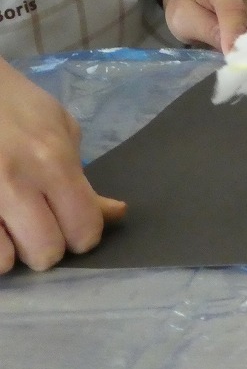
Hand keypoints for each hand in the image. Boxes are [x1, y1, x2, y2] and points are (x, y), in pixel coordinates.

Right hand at [0, 60, 125, 271]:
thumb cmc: (16, 106)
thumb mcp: (61, 129)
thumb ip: (83, 176)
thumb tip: (114, 213)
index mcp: (52, 161)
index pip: (83, 227)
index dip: (85, 235)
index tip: (76, 226)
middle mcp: (15, 183)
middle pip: (46, 252)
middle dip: (49, 247)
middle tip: (42, 228)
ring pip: (5, 261)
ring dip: (12, 251)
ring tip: (12, 227)